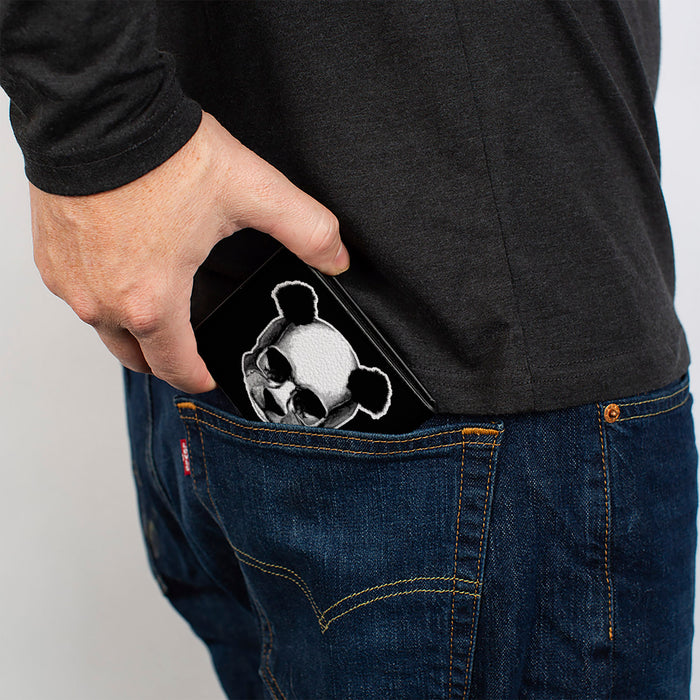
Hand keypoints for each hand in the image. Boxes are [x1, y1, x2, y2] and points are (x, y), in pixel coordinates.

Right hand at [30, 111, 348, 392]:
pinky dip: (103, 296)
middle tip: (184, 353)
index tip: (206, 377)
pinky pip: (78, 295)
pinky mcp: (49, 257)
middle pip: (134, 357)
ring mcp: (70, 281)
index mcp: (152, 300)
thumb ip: (305, 229)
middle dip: (163, 362)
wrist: (96, 112)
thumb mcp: (252, 193)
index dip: (196, 379)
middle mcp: (103, 301)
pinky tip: (123, 273)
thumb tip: (337, 257)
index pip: (174, 367)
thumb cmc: (162, 155)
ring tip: (158, 312)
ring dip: (131, 330)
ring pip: (103, 328)